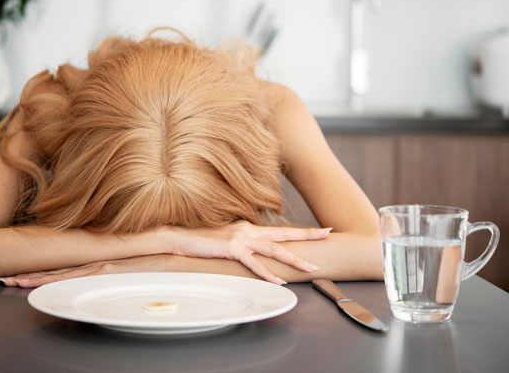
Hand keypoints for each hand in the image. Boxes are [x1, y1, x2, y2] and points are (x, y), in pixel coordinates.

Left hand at [0, 254, 165, 287]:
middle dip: (30, 272)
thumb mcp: (141, 262)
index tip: (22, 270)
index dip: (44, 267)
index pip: (68, 264)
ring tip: (11, 282)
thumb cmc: (166, 254)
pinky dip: (56, 281)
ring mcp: (103, 263)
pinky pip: (78, 277)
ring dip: (35, 278)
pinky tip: (40, 285)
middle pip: (59, 268)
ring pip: (62, 273)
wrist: (181, 246)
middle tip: (5, 276)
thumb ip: (126, 266)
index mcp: (104, 256)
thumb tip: (114, 273)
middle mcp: (99, 258)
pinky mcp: (109, 269)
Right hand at [167, 220, 330, 284]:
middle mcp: (248, 230)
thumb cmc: (203, 241)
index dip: (300, 231)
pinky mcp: (232, 249)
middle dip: (307, 235)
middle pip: (284, 234)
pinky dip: (268, 273)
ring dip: (294, 259)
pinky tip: (280, 280)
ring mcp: (241, 238)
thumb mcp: (228, 240)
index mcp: (249, 227)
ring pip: (274, 249)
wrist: (181, 238)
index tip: (320, 230)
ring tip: (311, 267)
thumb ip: (244, 244)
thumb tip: (257, 254)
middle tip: (327, 234)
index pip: (279, 230)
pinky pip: (255, 263)